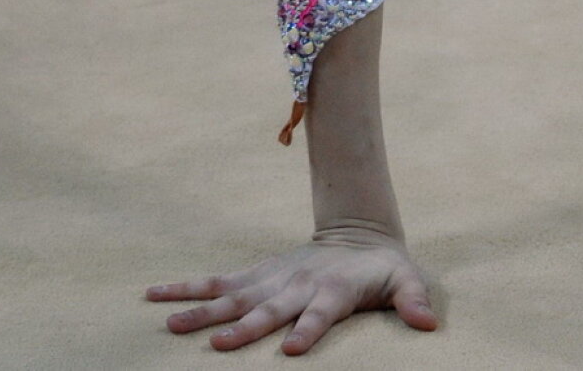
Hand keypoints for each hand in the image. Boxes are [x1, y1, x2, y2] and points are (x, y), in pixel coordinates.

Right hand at [145, 228, 438, 354]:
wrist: (357, 232)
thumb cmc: (382, 268)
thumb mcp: (405, 279)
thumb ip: (412, 300)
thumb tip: (427, 323)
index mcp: (332, 292)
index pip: (320, 314)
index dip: (308, 329)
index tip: (291, 350)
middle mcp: (296, 285)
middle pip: (267, 309)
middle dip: (243, 328)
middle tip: (217, 347)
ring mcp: (272, 279)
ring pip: (231, 295)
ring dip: (201, 310)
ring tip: (167, 322)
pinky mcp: (256, 276)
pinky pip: (218, 283)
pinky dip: (187, 287)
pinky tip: (155, 295)